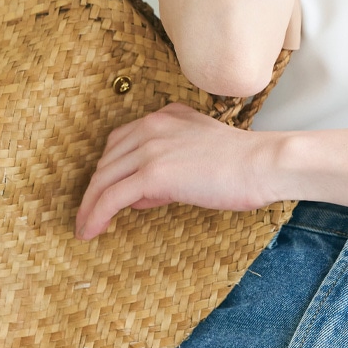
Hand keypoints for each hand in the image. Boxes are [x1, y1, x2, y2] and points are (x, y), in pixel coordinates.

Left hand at [74, 102, 277, 240]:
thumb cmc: (240, 163)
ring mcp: (152, 148)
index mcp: (165, 116)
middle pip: (107, 161)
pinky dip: (95, 215)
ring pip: (104, 180)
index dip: (109, 170)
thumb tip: (137, 195)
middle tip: (90, 216)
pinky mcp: (153, 173)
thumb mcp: (198, 149)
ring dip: (89, 207)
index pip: (121, 142)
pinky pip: (111, 197)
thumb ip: (167, 162)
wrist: (262, 165)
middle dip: (95, 190)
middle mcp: (153, 125)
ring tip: (85, 228)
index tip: (104, 192)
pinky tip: (91, 231)